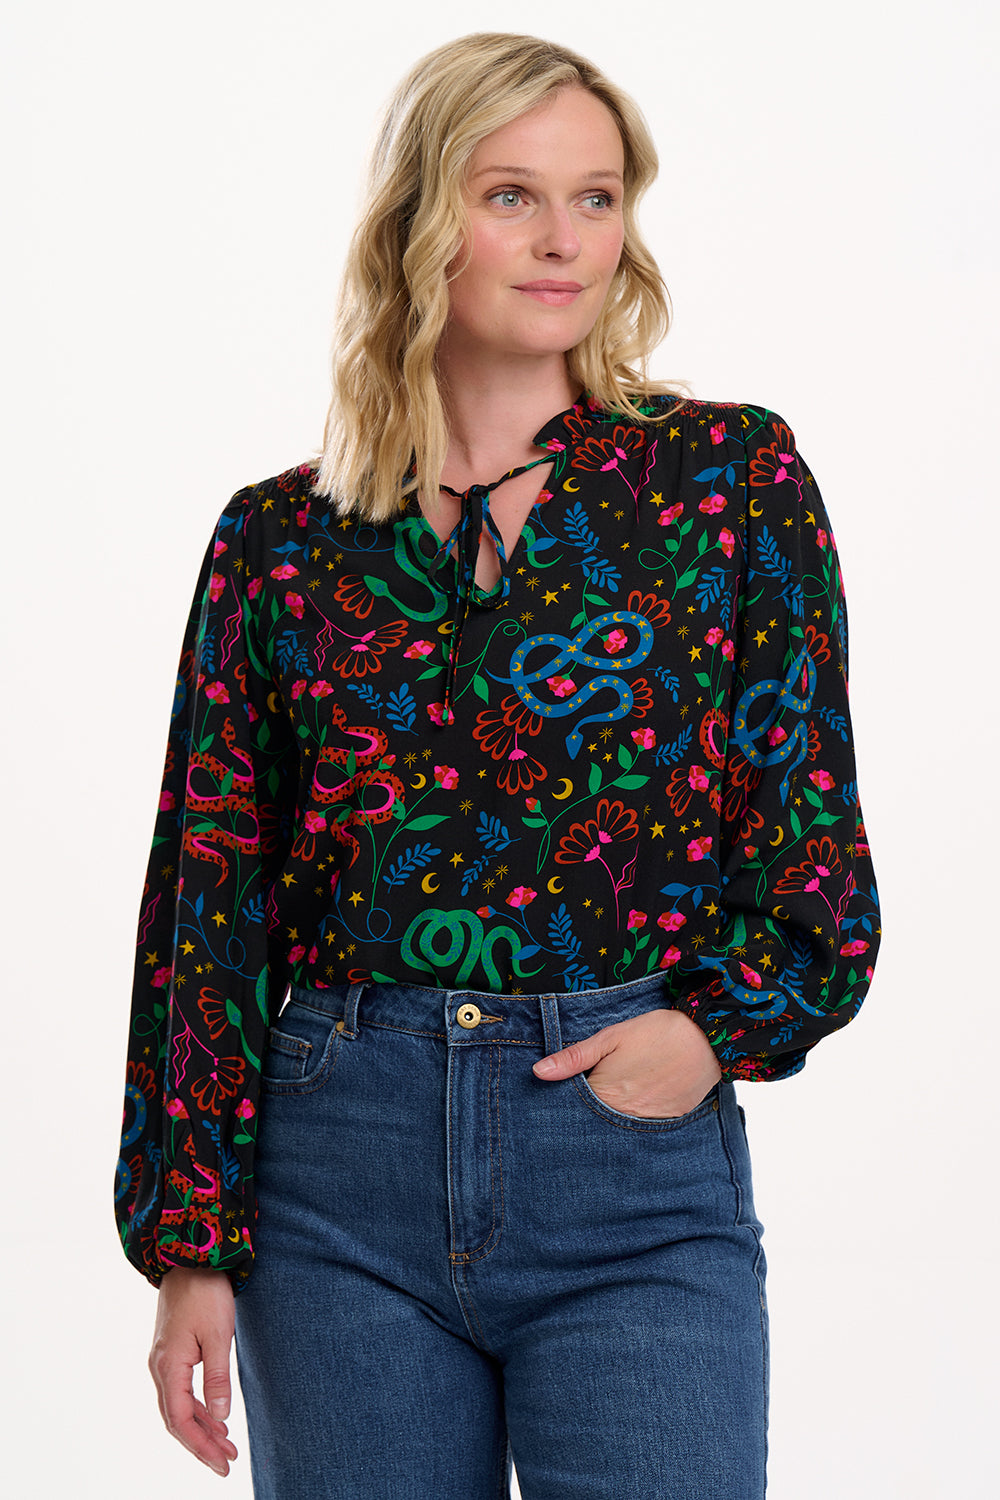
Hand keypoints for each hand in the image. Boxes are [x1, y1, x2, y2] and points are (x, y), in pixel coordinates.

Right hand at [149, 1266, 237, 1477]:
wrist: (188, 1256)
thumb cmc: (205, 1292)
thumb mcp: (219, 1334)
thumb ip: (218, 1377)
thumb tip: (221, 1418)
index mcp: (169, 1366)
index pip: (181, 1420)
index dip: (200, 1446)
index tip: (222, 1464)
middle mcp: (160, 1367)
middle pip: (177, 1419)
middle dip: (201, 1444)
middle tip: (226, 1463)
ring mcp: (163, 1360)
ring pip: (178, 1407)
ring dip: (201, 1428)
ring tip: (226, 1446)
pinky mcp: (171, 1352)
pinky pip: (181, 1391)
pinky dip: (198, 1408)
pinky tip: (215, 1417)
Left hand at [532, 1007, 721, 1117]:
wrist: (706, 1037)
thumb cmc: (655, 1032)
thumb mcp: (610, 1037)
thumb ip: (574, 1057)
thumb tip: (539, 1073)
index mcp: (606, 1094)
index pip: (573, 1112)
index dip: (566, 1103)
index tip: (560, 1099)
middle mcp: (625, 1116)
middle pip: (596, 1124)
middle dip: (589, 1114)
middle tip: (592, 1096)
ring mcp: (649, 1123)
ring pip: (620, 1128)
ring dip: (613, 1117)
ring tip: (618, 1096)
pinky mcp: (669, 1122)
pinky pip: (644, 1128)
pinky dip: (637, 1118)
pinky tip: (638, 1101)